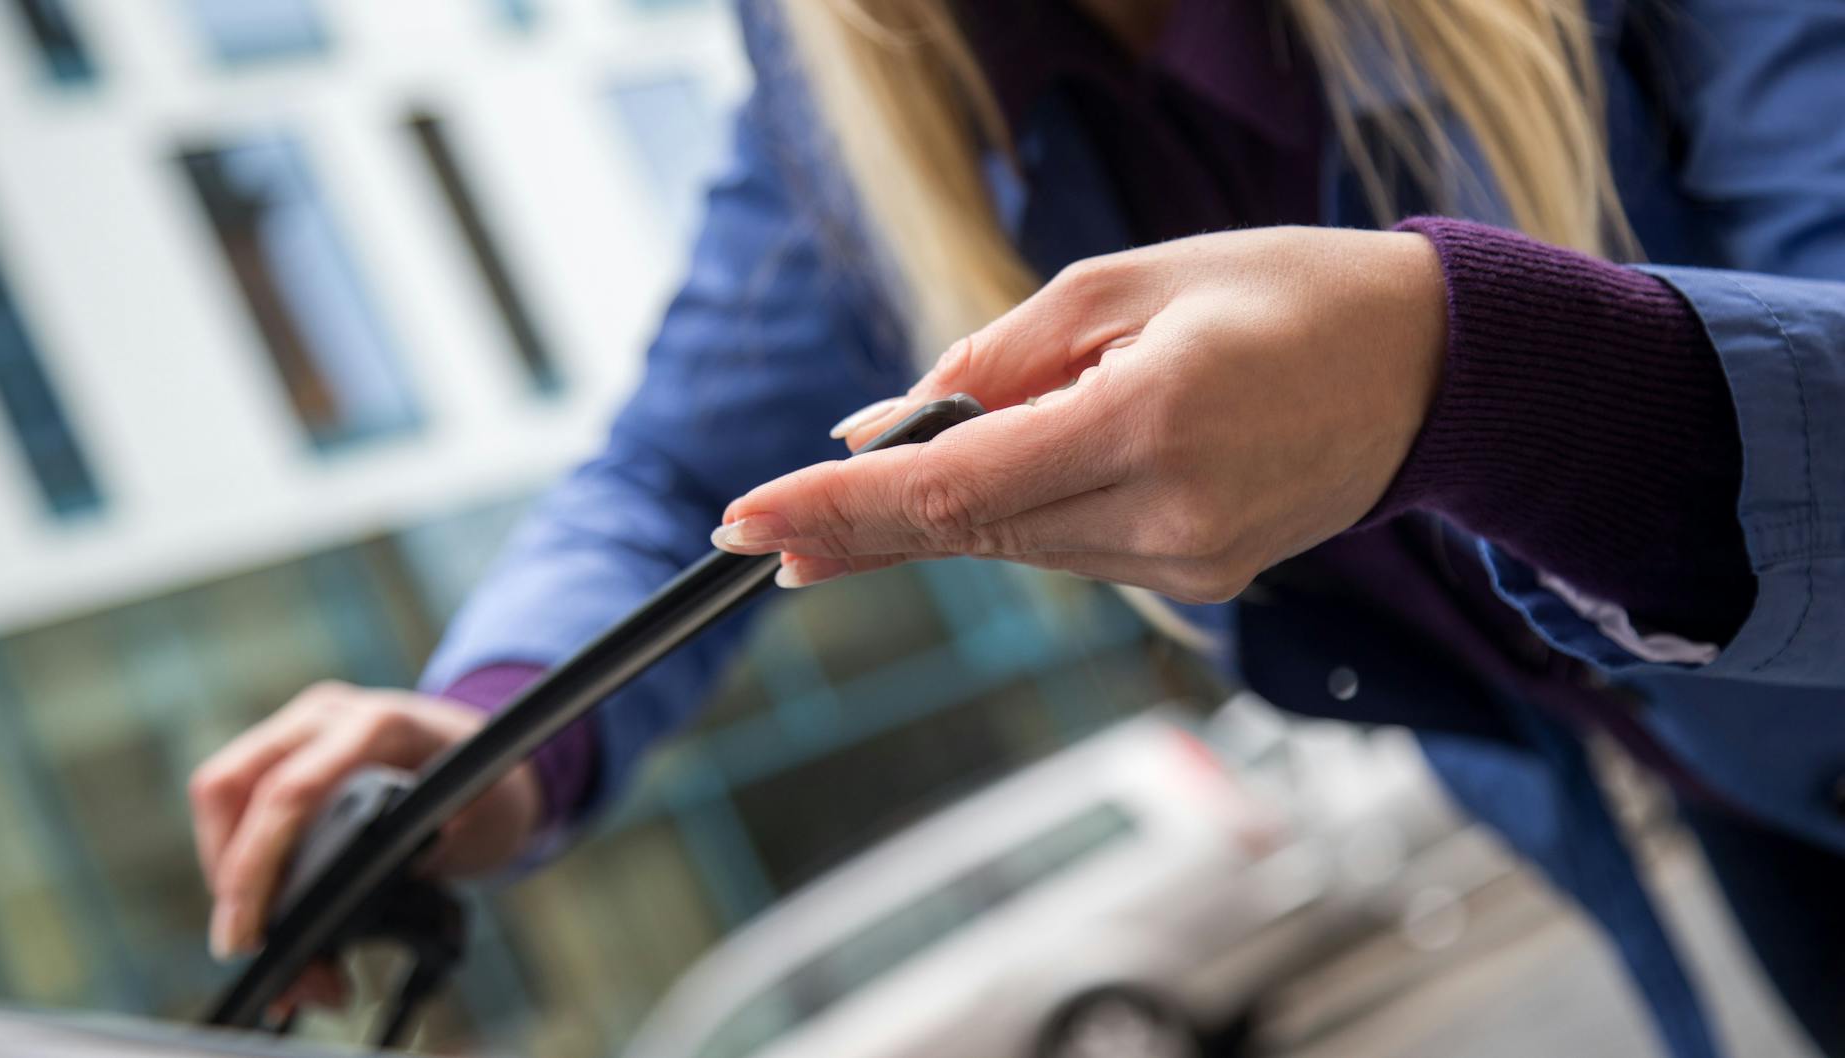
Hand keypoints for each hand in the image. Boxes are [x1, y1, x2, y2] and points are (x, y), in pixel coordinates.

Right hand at [188, 682, 541, 1007]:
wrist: (502, 754)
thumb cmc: (492, 793)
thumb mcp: (476, 829)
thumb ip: (414, 862)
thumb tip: (338, 919)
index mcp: (378, 726)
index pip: (288, 791)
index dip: (254, 868)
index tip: (249, 936)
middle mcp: (328, 716)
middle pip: (227, 787)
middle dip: (229, 879)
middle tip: (256, 950)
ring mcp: (303, 726)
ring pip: (223, 796)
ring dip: (231, 876)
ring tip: (271, 944)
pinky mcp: (289, 749)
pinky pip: (239, 801)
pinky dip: (243, 861)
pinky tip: (266, 910)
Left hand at [712, 227, 1445, 601]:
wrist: (1428, 367)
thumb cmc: (1281, 292)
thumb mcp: (1125, 282)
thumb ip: (994, 359)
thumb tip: (881, 426)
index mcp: (1151, 420)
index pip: (956, 486)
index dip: (841, 508)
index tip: (748, 520)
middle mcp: (1171, 516)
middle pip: (971, 534)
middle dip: (857, 529)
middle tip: (758, 532)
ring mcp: (1192, 565)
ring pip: (1014, 548)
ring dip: (931, 520)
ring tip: (847, 507)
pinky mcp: (1203, 582)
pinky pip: (1068, 552)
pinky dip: (1009, 520)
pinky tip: (973, 493)